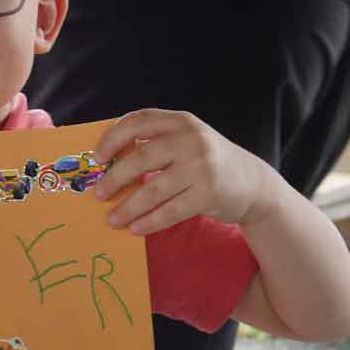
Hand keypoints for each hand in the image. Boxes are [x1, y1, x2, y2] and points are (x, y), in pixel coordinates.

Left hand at [91, 109, 271, 234]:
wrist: (252, 182)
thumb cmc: (205, 162)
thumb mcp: (186, 140)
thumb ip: (154, 142)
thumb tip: (106, 162)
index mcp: (180, 122)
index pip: (139, 121)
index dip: (113, 138)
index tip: (97, 158)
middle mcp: (191, 140)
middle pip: (141, 158)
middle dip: (114, 178)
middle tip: (98, 193)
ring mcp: (201, 167)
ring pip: (153, 190)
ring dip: (128, 207)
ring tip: (112, 219)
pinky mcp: (208, 194)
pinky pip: (170, 211)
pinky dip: (150, 222)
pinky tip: (135, 228)